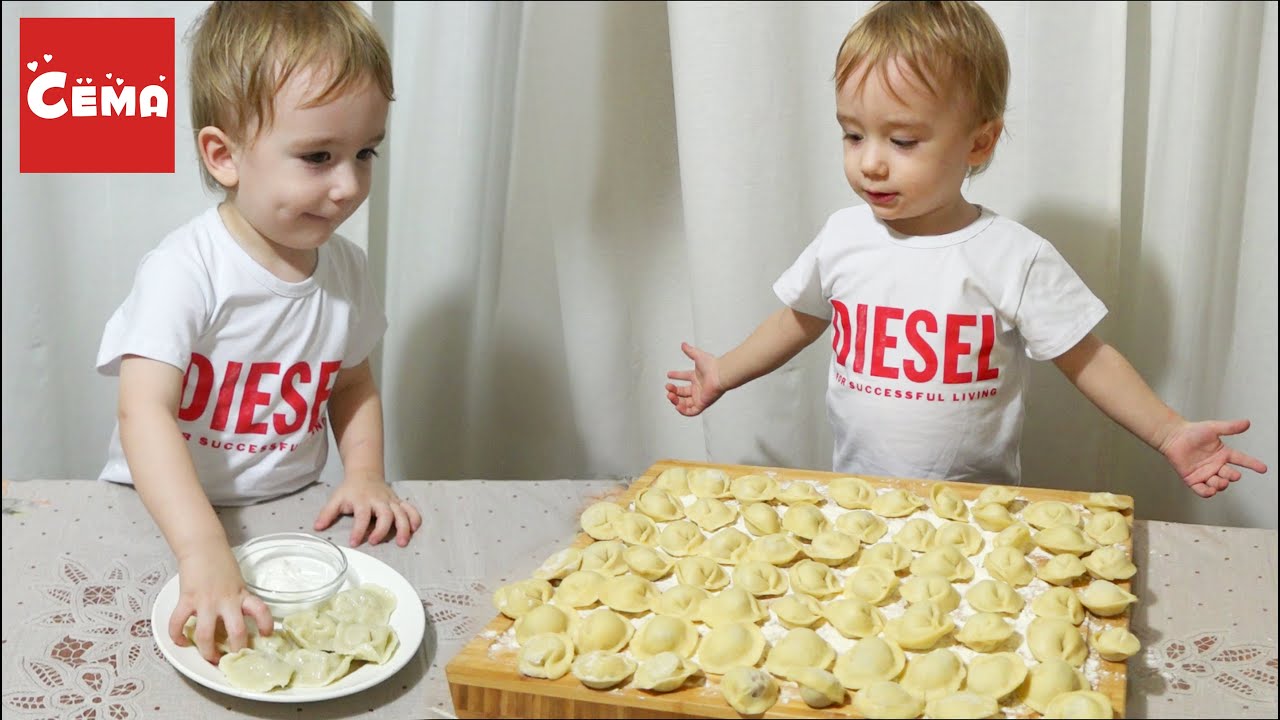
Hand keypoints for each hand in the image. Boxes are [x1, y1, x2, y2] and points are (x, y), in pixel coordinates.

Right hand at [171, 545, 272, 664]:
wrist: (203, 546)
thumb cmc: (221, 563)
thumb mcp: (237, 582)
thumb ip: (237, 599)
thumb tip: (236, 620)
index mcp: (242, 594)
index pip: (261, 610)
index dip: (266, 624)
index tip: (267, 634)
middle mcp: (227, 600)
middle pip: (236, 631)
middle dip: (236, 650)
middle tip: (235, 658)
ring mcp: (206, 601)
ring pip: (207, 635)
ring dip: (208, 651)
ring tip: (210, 658)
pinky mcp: (187, 599)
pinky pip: (178, 623)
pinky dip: (177, 636)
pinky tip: (181, 642)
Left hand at [315, 474, 422, 546]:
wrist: (365, 473)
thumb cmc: (350, 489)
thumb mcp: (336, 499)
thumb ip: (327, 513)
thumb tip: (317, 528)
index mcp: (362, 500)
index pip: (362, 516)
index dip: (358, 530)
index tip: (354, 542)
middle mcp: (379, 500)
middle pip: (386, 514)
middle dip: (382, 530)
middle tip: (375, 542)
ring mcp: (391, 501)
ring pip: (401, 513)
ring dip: (404, 527)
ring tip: (402, 542)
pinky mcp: (398, 502)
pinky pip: (410, 509)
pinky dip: (415, 518)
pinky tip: (415, 530)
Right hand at [665, 342, 725, 416]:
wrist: (720, 374)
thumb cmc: (713, 366)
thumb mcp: (698, 356)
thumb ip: (690, 351)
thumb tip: (683, 344)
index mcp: (697, 377)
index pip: (684, 377)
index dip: (676, 375)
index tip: (668, 375)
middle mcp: (698, 388)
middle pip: (682, 392)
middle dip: (673, 390)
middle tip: (668, 387)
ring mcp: (700, 396)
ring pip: (685, 402)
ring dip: (676, 400)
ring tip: (670, 395)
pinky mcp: (702, 403)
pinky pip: (692, 411)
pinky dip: (683, 410)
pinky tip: (677, 406)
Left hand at [1159, 419, 1268, 497]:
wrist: (1173, 437)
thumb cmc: (1192, 431)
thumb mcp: (1213, 428)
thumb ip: (1230, 427)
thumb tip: (1246, 423)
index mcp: (1223, 454)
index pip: (1242, 460)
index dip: (1252, 464)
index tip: (1263, 469)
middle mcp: (1216, 465)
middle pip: (1230, 475)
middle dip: (1233, 477)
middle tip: (1233, 475)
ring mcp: (1205, 473)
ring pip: (1218, 484)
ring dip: (1221, 485)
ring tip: (1220, 481)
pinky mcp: (1193, 480)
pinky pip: (1202, 490)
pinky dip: (1207, 493)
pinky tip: (1210, 490)